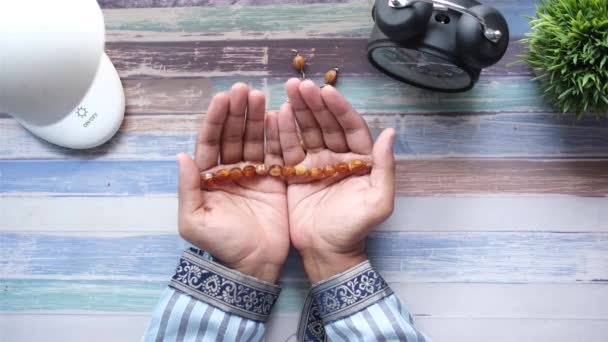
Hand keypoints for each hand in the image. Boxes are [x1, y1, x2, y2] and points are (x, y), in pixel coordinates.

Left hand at [177, 83, 288, 283]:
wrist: (252, 266)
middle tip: (244, 90)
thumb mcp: (194, 221)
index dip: (215, 119)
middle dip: (236, 112)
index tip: (222, 98)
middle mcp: (230, 171)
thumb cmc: (221, 245)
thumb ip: (187, 188)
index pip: (210, 141)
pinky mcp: (275, 180)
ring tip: (260, 96)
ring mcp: (254, 174)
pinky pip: (276, 153)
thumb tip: (181, 155)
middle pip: (232, 134)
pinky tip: (278, 115)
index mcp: (208, 177)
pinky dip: (277, 135)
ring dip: (255, 117)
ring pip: (254, 139)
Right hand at [278, 78, 395, 282]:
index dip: (339, 109)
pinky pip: (288, 150)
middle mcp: (337, 157)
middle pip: (326, 124)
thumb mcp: (378, 202)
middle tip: (299, 84)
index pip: (351, 127)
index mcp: (360, 160)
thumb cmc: (355, 229)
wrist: (326, 253)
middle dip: (314, 103)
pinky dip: (281, 133)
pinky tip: (274, 115)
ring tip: (286, 91)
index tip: (327, 91)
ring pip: (306, 132)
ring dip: (297, 111)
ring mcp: (315, 165)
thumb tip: (390, 132)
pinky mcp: (295, 174)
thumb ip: (385, 168)